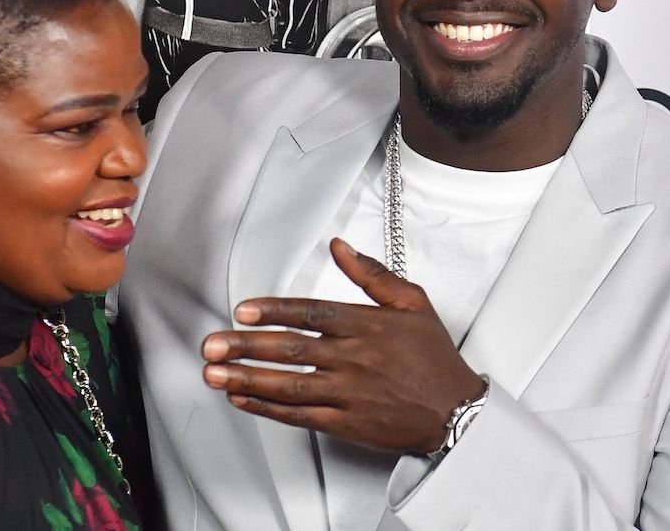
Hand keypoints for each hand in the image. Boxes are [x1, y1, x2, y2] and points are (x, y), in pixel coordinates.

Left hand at [201, 238, 485, 454]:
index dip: (274, 311)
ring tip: (214, 373)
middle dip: (246, 347)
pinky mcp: (347, 423)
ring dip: (247, 379)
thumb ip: (371, 274)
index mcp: (366, 325)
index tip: (243, 311)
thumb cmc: (434, 358)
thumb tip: (340, 246)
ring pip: (289, 385)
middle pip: (291, 350)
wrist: (458, 413)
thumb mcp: (413, 302)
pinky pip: (300, 416)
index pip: (311, 313)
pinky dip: (268, 408)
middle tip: (212, 345)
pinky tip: (241, 399)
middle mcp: (353, 359)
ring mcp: (349, 394)